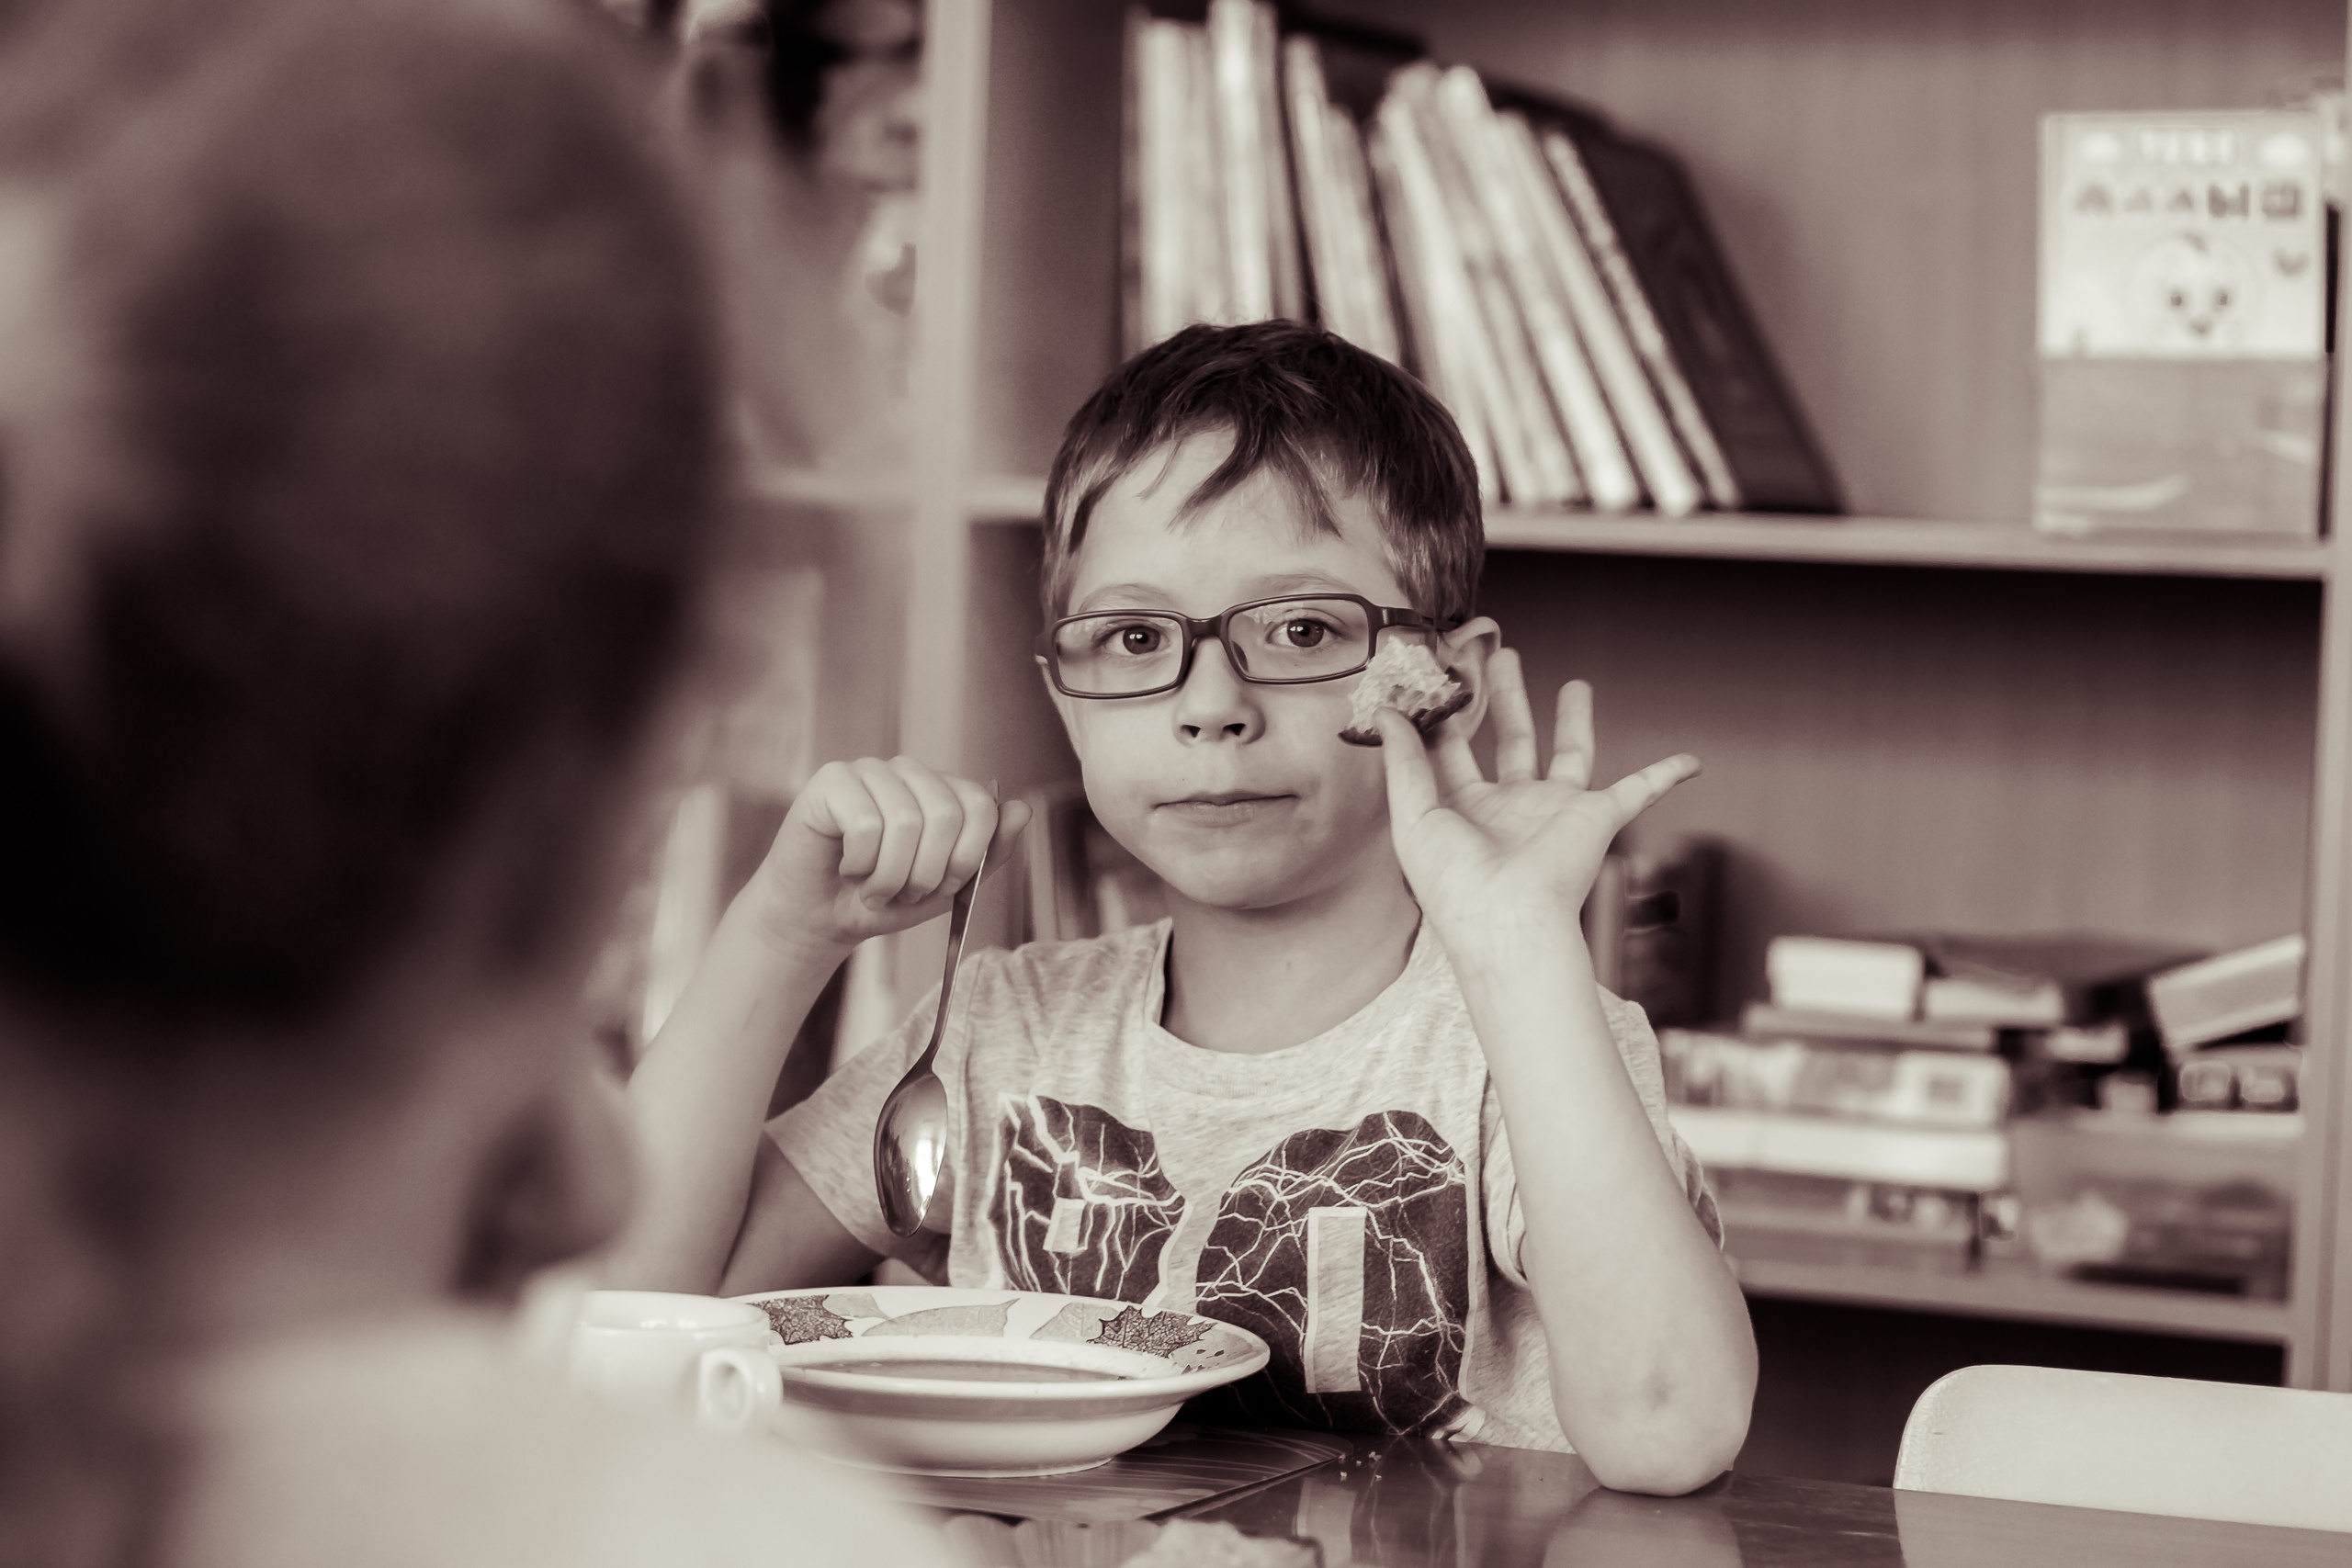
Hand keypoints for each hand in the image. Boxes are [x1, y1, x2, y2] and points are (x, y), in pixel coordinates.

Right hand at [743, 757, 1030, 958]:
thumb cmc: (881, 901)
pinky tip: (847, 868)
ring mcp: (869, 771)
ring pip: (904, 822)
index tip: (942, 887)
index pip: (981, 806)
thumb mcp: (947, 888)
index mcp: (940, 790)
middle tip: (902, 892)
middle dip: (927, 872)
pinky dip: (860, 864)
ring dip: (890, 876)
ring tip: (873, 888)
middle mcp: (907, 773)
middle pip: (946, 814)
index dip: (967, 858)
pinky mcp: (832, 779)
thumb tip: (1022, 809)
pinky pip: (865, 824)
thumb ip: (988, 853)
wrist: (819, 919)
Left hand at [1376, 650, 1695, 955]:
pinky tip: (1689, 762)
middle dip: (1506, 695)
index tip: (1440, 670)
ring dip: (1574, 718)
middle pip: (1510, 737)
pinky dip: (1666, 775)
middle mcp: (1511, 806)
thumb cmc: (1455, 884)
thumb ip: (1402, 762)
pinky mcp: (1596, 818)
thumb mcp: (1412, 816)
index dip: (1447, 709)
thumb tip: (1387, 713)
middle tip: (1497, 654)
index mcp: (1464, 807)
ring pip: (1570, 752)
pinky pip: (1640, 790)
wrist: (1508, 922)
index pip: (1452, 747)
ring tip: (1575, 685)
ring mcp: (1555, 811)